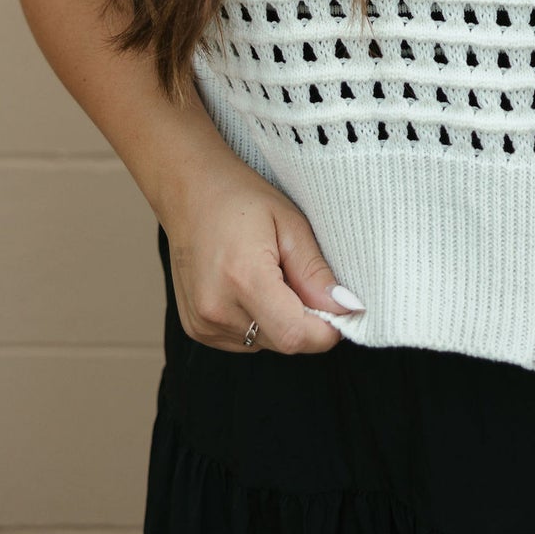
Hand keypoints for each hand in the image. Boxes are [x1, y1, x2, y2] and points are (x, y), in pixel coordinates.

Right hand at [160, 150, 364, 355]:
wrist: (188, 191)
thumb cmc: (240, 198)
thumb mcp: (289, 222)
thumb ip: (315, 272)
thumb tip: (346, 309)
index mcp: (243, 278)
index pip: (295, 335)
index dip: (326, 330)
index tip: (341, 309)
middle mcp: (218, 309)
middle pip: (283, 342)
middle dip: (305, 320)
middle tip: (300, 277)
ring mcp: (202, 323)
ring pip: (265, 342)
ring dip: (279, 320)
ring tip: (268, 275)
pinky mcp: (196, 329)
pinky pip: (244, 341)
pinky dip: (257, 321)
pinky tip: (248, 286)